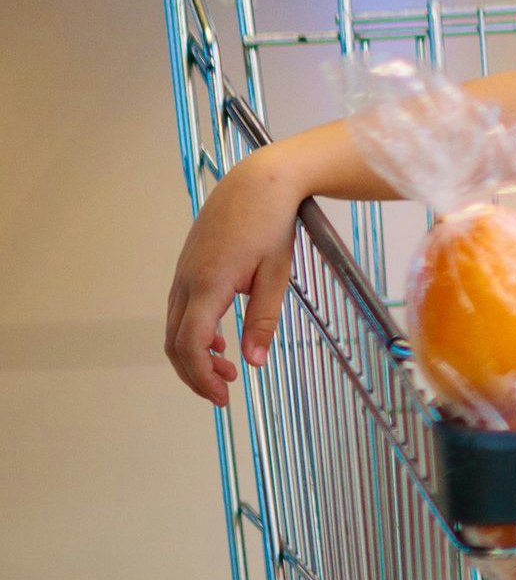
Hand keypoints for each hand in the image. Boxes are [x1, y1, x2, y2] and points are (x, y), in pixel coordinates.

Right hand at [165, 155, 310, 405]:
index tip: (223, 397)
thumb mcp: (277, 274)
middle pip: (176, 342)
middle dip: (195, 373)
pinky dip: (194, 332)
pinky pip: (181, 309)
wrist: (258, 182)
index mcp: (208, 286)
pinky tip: (218, 339)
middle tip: (223, 393)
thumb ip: (264, 319)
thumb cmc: (271, 224)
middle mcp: (186, 282)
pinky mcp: (188, 266)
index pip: (191, 345)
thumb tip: (254, 362)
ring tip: (225, 368)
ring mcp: (183, 273)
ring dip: (194, 354)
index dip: (202, 376)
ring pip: (175, 327)